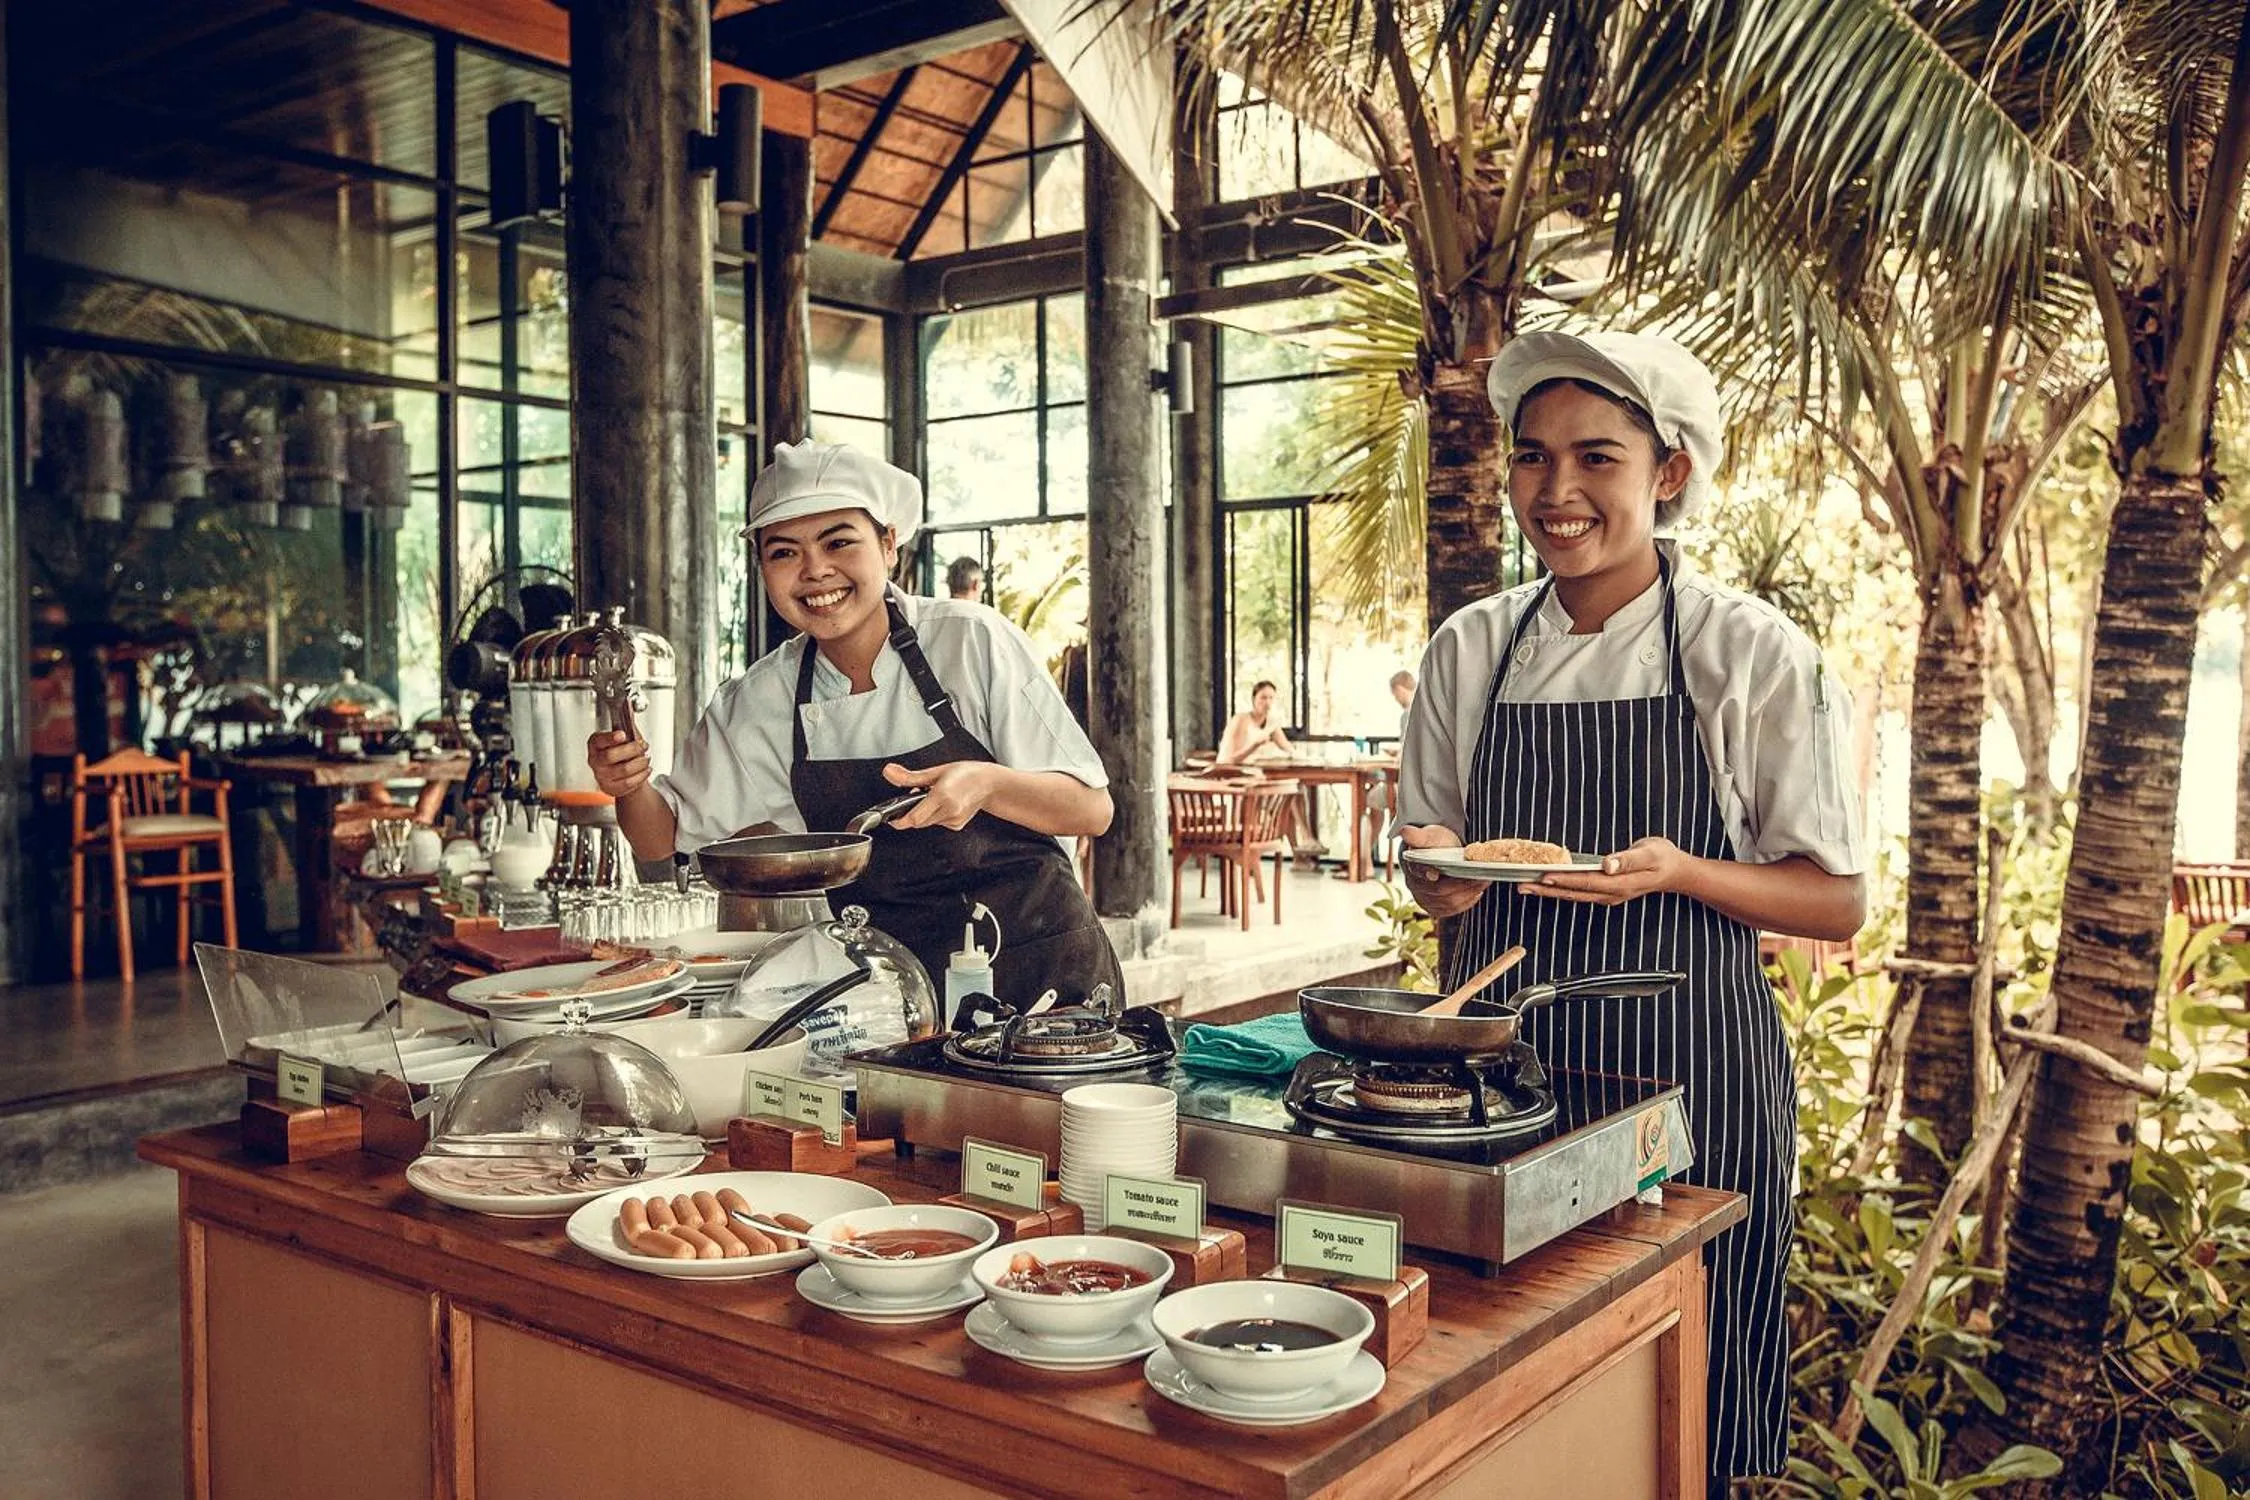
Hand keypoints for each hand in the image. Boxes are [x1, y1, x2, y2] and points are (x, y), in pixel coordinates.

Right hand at [587, 729, 651, 799]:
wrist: (623, 773)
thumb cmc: (622, 751)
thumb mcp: (624, 735)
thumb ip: (627, 722)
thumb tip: (632, 705)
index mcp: (595, 744)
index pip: (599, 740)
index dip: (610, 738)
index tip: (623, 735)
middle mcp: (595, 760)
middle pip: (611, 756)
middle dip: (632, 750)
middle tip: (642, 747)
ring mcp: (601, 776)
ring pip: (624, 770)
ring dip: (640, 763)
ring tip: (646, 759)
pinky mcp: (611, 788)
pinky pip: (629, 782)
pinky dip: (641, 775)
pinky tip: (645, 769)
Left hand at [882, 760, 997, 830]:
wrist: (989, 783)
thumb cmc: (966, 774)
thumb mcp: (936, 771)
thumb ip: (910, 777)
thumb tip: (889, 772)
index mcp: (942, 795)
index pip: (914, 817)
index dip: (900, 820)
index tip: (892, 818)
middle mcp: (949, 810)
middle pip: (918, 822)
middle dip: (912, 812)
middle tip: (917, 797)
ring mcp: (954, 820)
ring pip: (927, 823)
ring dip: (924, 813)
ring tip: (934, 798)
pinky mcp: (957, 825)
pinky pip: (937, 823)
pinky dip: (935, 816)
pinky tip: (944, 805)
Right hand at [1399, 824, 1485, 918]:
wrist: (1439, 856)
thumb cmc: (1435, 845)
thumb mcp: (1430, 836)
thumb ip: (1418, 835)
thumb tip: (1405, 831)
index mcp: (1413, 866)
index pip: (1419, 871)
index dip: (1427, 873)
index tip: (1435, 873)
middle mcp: (1416, 886)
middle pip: (1439, 890)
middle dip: (1461, 884)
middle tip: (1480, 875)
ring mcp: (1425, 899)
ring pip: (1449, 902)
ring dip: (1468, 893)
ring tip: (1483, 882)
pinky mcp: (1436, 909)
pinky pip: (1453, 910)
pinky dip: (1467, 901)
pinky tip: (1477, 892)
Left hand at [1524, 836, 1691, 905]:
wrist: (1677, 872)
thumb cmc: (1663, 857)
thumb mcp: (1649, 853)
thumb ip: (1628, 859)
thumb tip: (1607, 864)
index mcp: (1620, 884)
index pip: (1585, 882)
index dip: (1563, 880)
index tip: (1541, 877)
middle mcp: (1611, 893)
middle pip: (1573, 893)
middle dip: (1546, 890)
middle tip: (1520, 886)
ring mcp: (1608, 895)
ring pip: (1573, 895)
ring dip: (1549, 892)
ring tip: (1525, 887)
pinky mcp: (1606, 892)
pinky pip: (1579, 892)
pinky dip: (1561, 889)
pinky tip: (1547, 885)